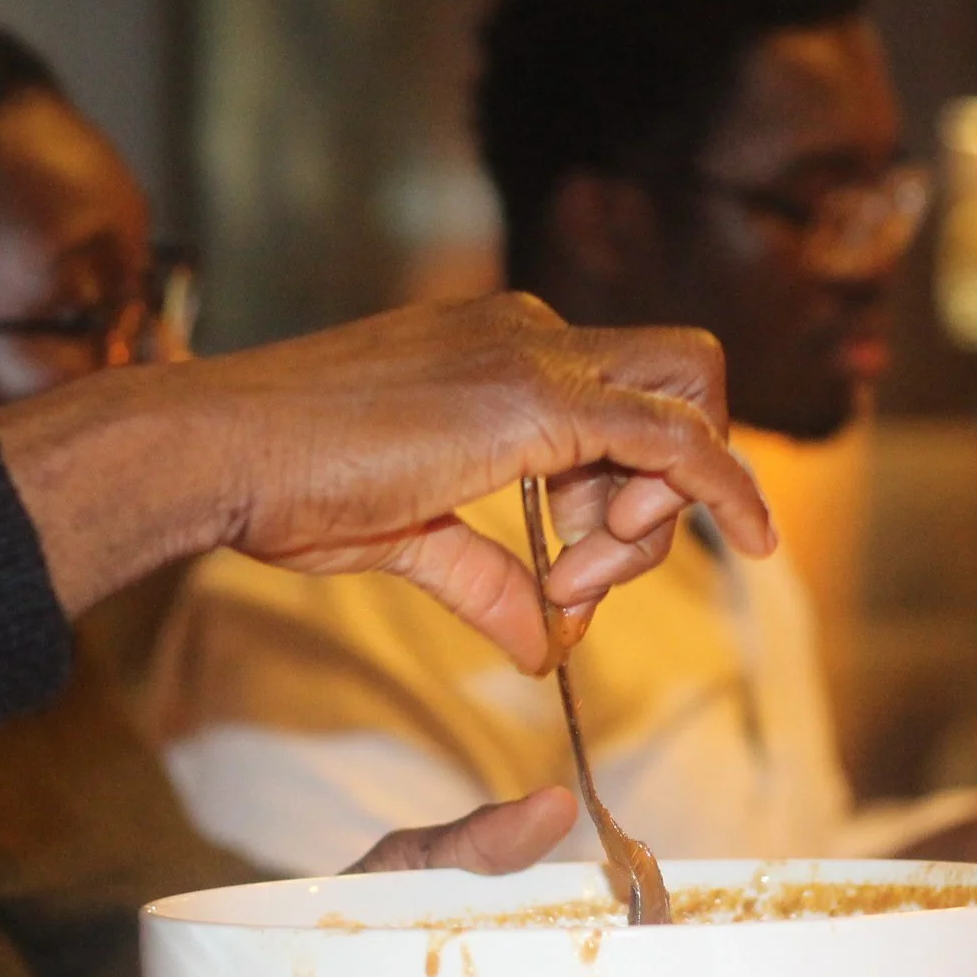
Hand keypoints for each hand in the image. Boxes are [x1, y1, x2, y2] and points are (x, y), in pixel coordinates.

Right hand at [0, 294, 774, 667]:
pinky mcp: (535, 399)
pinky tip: (759, 542)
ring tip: (564, 579)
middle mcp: (529, 333)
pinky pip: (678, 439)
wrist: (217, 449)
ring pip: (684, 408)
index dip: (628, 494)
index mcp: (498, 347)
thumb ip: (488, 578)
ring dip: (655, 517)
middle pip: (677, 386)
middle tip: (582, 572)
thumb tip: (545, 643)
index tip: (572, 573)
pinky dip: (728, 489)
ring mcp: (534, 355)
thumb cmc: (279, 484)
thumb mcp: (405, 534)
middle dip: (666, 489)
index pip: (621, 398)